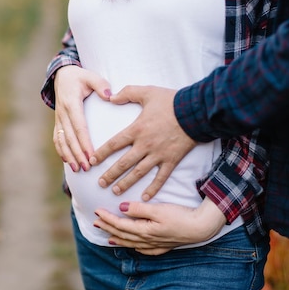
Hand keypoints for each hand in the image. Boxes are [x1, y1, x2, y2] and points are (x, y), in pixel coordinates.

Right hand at [54, 65, 110, 171]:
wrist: (62, 75)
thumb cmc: (80, 77)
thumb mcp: (90, 76)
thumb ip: (100, 84)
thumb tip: (109, 95)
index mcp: (71, 103)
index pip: (79, 127)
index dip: (84, 142)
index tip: (92, 155)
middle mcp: (63, 113)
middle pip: (70, 137)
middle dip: (78, 154)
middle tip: (87, 168)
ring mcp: (58, 118)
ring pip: (62, 140)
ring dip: (69, 156)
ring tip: (77, 169)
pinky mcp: (58, 121)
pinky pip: (57, 138)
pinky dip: (61, 150)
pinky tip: (67, 161)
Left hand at [90, 85, 196, 199]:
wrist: (196, 111)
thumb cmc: (171, 101)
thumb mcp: (147, 91)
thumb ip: (127, 93)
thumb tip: (110, 97)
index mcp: (137, 129)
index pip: (114, 144)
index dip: (101, 153)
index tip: (92, 161)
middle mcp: (145, 145)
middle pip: (123, 163)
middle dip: (110, 174)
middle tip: (100, 183)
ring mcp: (158, 154)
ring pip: (138, 173)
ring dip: (126, 183)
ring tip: (115, 191)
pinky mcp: (171, 160)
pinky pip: (161, 177)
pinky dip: (153, 188)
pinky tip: (145, 198)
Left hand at [93, 198, 226, 254]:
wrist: (200, 228)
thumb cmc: (180, 216)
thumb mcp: (159, 209)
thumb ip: (139, 209)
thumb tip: (121, 208)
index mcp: (144, 230)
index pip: (120, 225)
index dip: (107, 218)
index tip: (96, 211)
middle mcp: (147, 240)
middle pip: (123, 235)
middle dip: (108, 228)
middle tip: (95, 222)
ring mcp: (155, 245)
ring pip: (131, 243)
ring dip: (118, 239)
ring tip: (107, 236)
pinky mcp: (164, 246)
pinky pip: (144, 250)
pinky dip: (135, 248)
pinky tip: (133, 247)